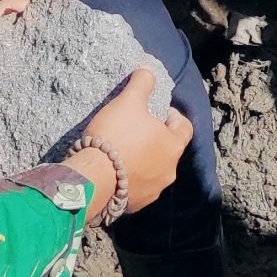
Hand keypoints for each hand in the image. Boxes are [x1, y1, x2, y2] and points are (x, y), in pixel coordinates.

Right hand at [70, 70, 193, 213]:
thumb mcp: (129, 101)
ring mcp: (153, 191)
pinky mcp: (136, 205)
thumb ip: (142, 83)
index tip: (157, 111)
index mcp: (173, 146)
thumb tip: (148, 71)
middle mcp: (169, 171)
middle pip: (168, 149)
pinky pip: (138, 187)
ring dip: (144, 160)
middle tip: (136, 130)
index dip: (172, 116)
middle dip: (156, 139)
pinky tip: (115, 170)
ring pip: (153, 170)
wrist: (92, 179)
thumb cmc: (116, 136)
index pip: (184, 127)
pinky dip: (131, 178)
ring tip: (123, 151)